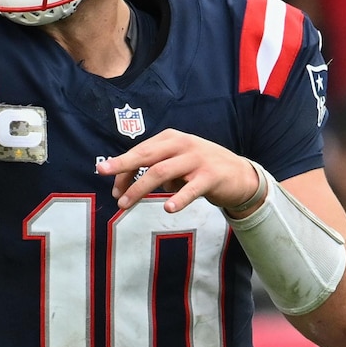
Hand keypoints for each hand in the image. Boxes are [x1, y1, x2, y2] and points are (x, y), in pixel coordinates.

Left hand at [96, 130, 264, 219]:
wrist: (240, 175)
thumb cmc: (201, 169)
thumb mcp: (177, 162)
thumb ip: (155, 169)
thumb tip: (126, 186)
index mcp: (171, 138)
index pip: (140, 152)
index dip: (122, 168)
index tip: (111, 185)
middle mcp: (182, 144)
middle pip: (146, 156)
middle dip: (122, 167)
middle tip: (105, 180)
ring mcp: (197, 159)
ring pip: (162, 172)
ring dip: (140, 188)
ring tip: (126, 203)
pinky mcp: (211, 176)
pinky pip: (191, 189)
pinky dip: (179, 198)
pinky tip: (168, 208)